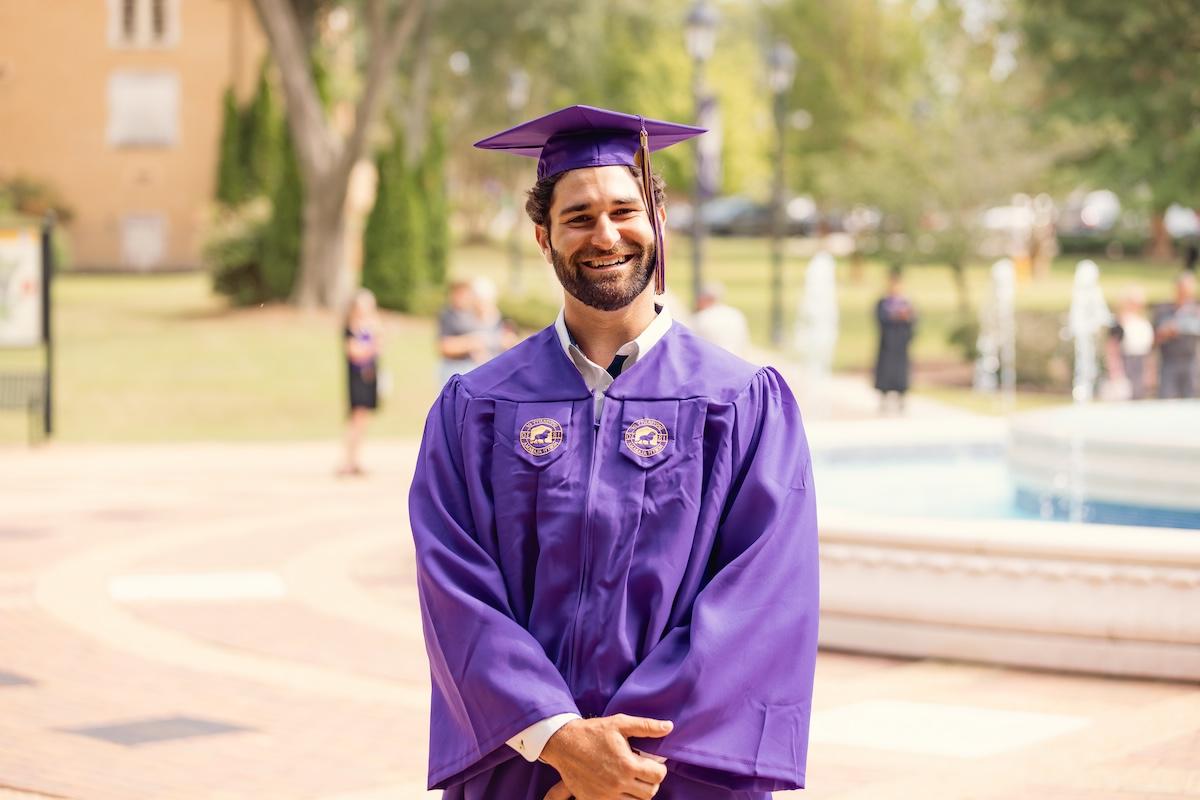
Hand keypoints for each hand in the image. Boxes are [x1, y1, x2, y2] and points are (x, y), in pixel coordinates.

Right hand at [540, 714, 670, 799]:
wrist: (564, 744)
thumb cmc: (593, 732)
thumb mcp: (620, 723)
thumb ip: (646, 726)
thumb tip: (669, 727)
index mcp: (627, 765)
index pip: (658, 776)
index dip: (659, 768)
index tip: (653, 763)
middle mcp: (618, 783)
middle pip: (650, 792)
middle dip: (651, 781)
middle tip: (644, 771)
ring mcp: (606, 795)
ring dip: (639, 791)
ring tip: (632, 778)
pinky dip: (623, 798)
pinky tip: (619, 785)